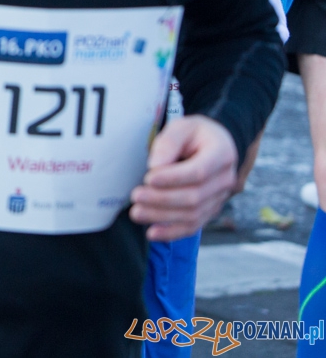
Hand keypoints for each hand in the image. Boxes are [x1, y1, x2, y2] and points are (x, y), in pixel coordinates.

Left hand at [129, 114, 237, 240]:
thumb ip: (168, 143)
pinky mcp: (210, 210)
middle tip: (136, 196)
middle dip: (162, 199)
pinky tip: (152, 233)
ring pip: (192, 214)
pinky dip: (172, 232)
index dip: (173, 178)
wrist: (215, 145)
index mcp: (222, 154)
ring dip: (162, 216)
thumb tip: (155, 166)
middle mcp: (225, 179)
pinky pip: (193, 226)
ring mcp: (219, 198)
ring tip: (137, 213)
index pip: (199, 172)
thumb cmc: (195, 135)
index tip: (148, 178)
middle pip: (194, 197)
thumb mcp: (182, 127)